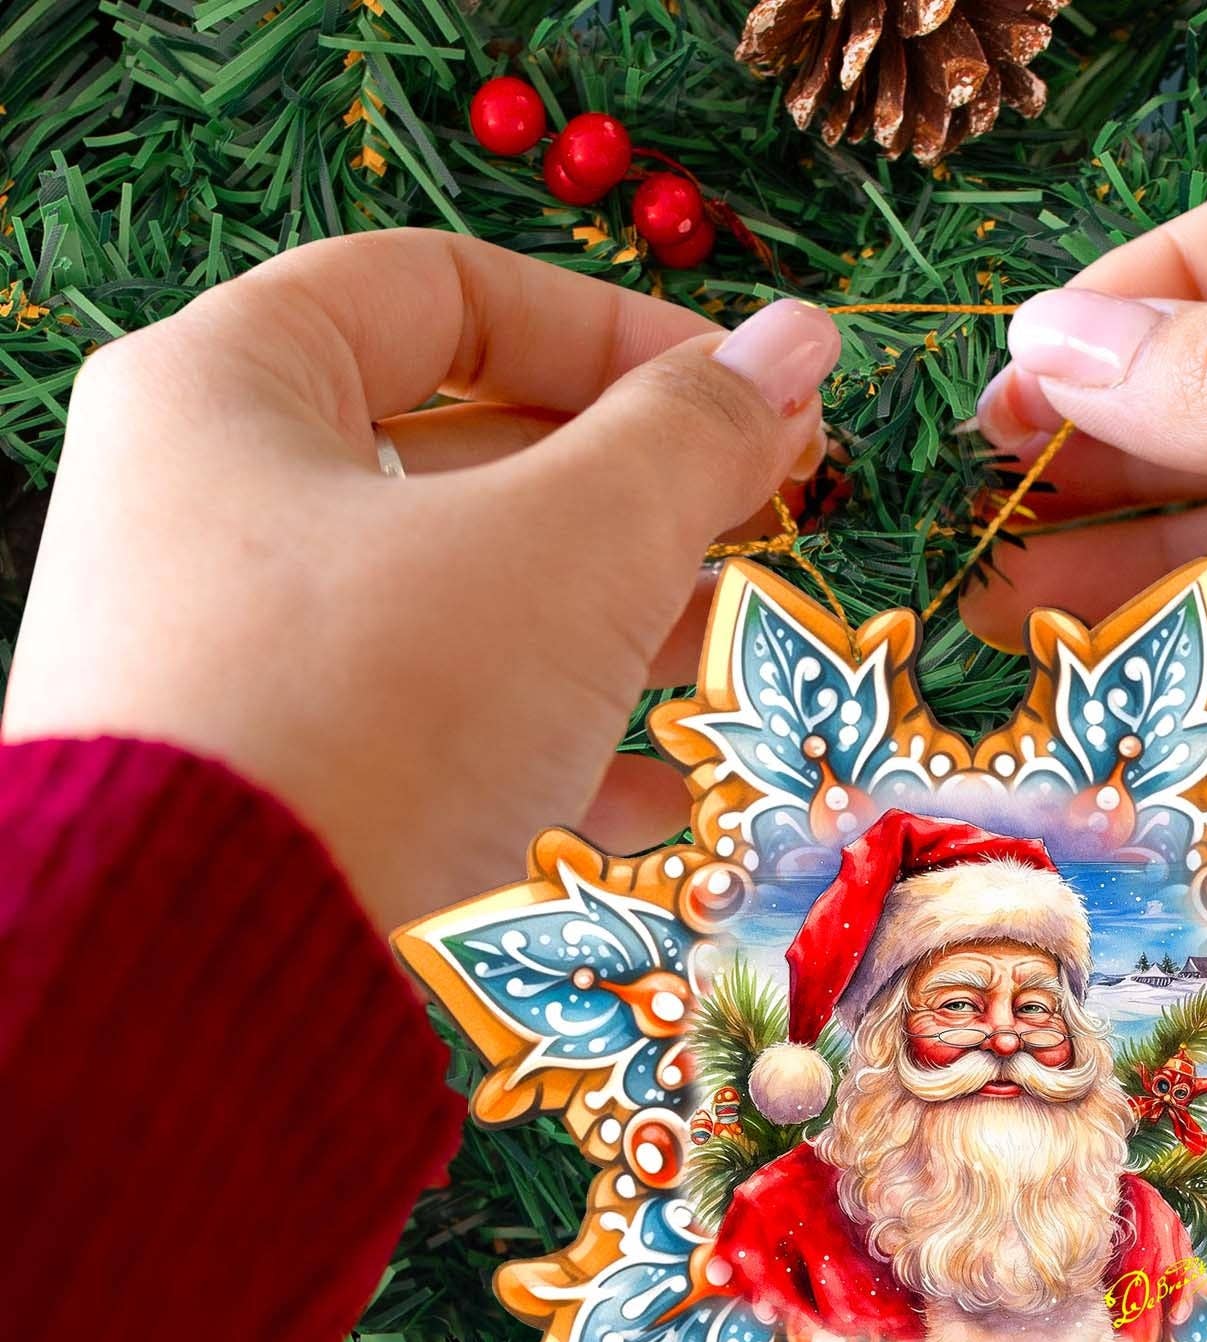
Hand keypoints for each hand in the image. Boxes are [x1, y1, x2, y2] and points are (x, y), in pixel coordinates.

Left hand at [2, 231, 839, 928]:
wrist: (206, 987)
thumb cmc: (377, 708)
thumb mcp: (570, 548)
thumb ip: (692, 437)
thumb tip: (801, 343)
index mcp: (231, 390)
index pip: (442, 290)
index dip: (615, 327)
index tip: (742, 394)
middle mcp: (207, 512)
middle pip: (458, 452)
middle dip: (632, 488)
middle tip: (763, 514)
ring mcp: (227, 658)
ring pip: (457, 602)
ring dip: (608, 618)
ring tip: (724, 645)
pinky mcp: (268, 786)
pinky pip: (429, 726)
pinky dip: (545, 741)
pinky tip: (653, 792)